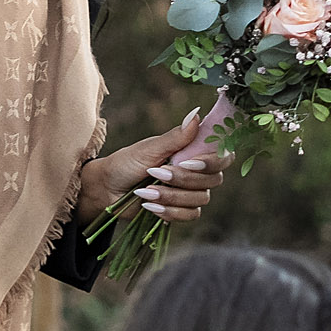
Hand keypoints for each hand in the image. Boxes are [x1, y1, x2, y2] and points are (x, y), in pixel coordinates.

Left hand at [77, 112, 233, 225]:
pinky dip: (170, 211)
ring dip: (172, 196)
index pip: (223, 155)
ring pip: (201, 199)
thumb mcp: (149, 148)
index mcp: (192, 151)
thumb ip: (175, 137)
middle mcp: (196, 171)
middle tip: (156, 174)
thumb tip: (196, 115)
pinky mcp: (181, 209)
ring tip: (146, 192)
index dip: (212, 161)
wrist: (107, 188)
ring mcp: (190, 191)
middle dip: (183, 179)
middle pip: (213, 179)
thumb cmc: (126, 163)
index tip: (188, 162)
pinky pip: (190, 215)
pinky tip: (150, 205)